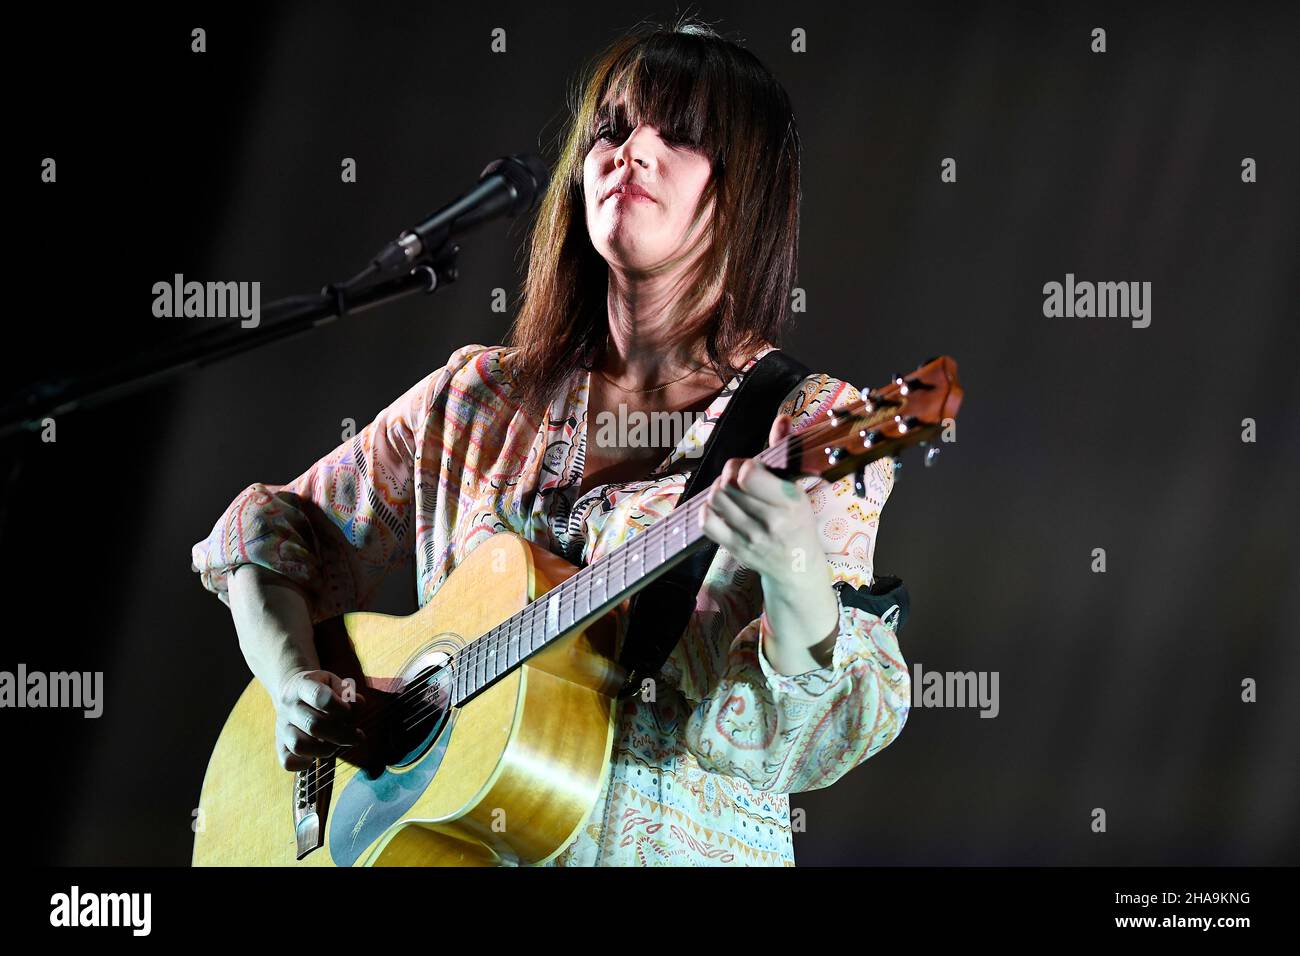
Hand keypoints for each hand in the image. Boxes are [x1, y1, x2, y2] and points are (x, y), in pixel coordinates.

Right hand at [273, 669, 365, 770]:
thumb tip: (358, 706)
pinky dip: (303, 764)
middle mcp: (289, 706)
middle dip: (342, 735)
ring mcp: (282, 726)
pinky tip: (315, 757)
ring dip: (326, 750)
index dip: (341, 708)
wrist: (289, 690)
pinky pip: (287, 761)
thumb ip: (347, 692)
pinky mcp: (280, 743)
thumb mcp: (333, 680)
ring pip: (299, 745)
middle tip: (356, 736)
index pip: (320, 697)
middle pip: (313, 725)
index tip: (350, 713)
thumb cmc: (320, 688)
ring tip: (337, 746)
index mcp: (303, 686)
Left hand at [697, 413, 824, 588]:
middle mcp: (771, 521)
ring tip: (729, 491)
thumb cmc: (797, 522)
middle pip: (727, 485)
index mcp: (790, 501)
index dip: (743, 466)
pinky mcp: (735, 549)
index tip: (751, 469)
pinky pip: (707, 522)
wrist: (797, 568)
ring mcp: (750, 537)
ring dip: (718, 490)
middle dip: (728, 475)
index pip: (748, 475)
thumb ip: (785, 452)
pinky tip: (720, 508)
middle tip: (737, 478)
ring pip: (715, 500)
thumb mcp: (798, 488)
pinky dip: (708, 509)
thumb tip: (782, 419)